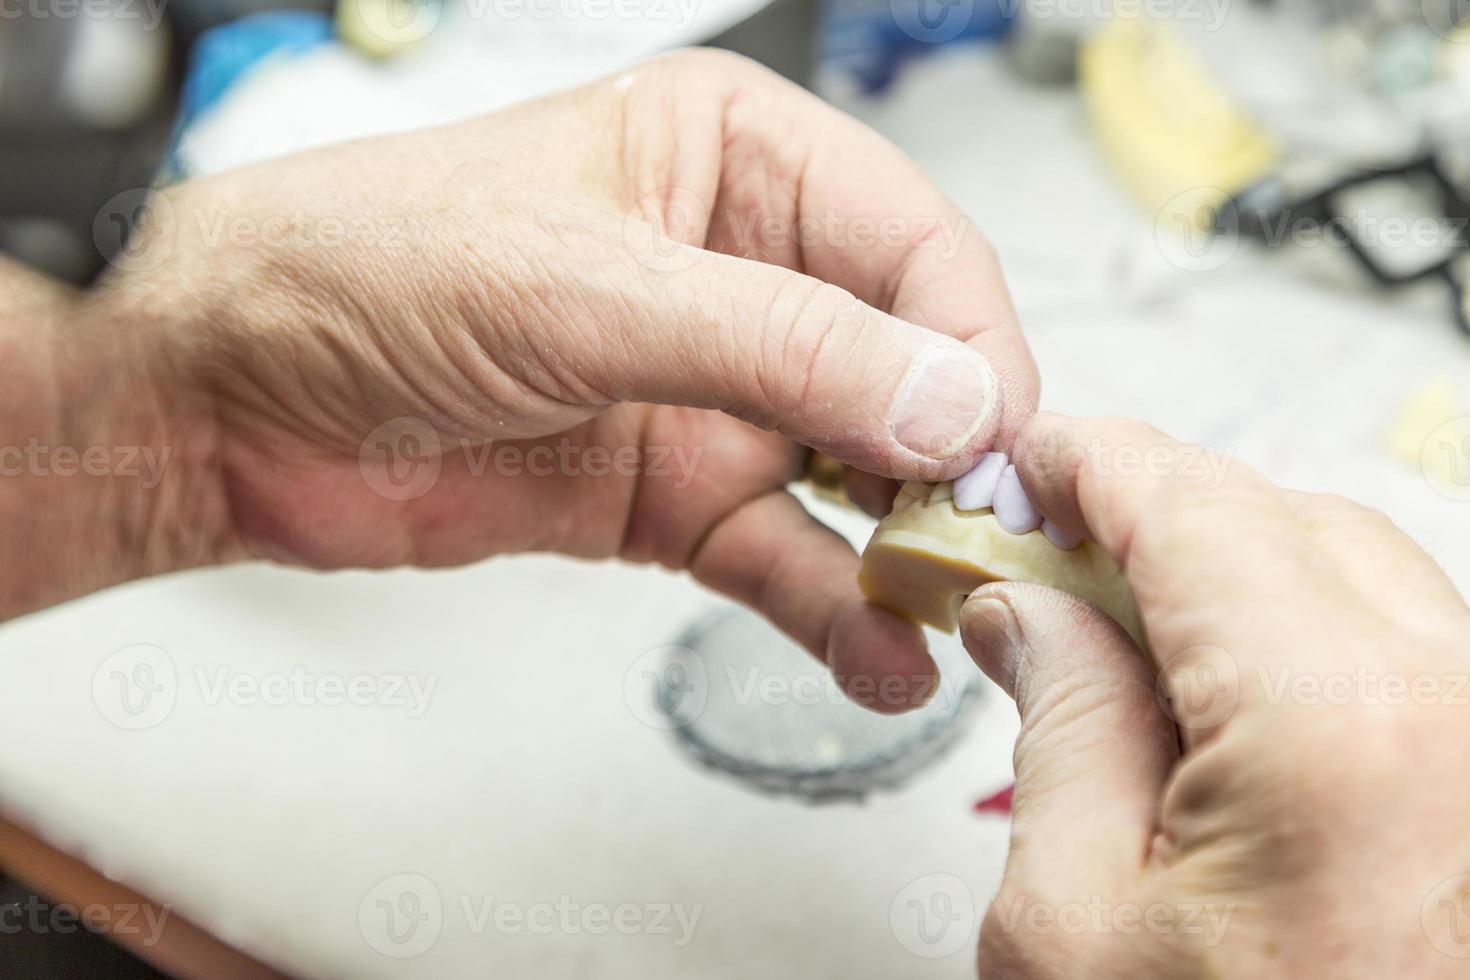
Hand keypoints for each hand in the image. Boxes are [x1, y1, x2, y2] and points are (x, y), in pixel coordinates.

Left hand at [20, 50, 1036, 707]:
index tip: (995, 434)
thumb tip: (946, 394)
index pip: (909, 242)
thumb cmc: (365, 268)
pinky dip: (829, 607)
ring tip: (944, 609)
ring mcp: (708, 393)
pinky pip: (780, 553)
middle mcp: (737, 273)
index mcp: (729, 160)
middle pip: (902, 362)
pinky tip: (874, 656)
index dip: (969, 338)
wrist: (231, 398)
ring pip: (852, 472)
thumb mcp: (590, 285)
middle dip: (952, 449)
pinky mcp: (670, 494)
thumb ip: (780, 345)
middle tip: (986, 533)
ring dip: (903, 543)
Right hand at [959, 413, 1469, 976]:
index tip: (1032, 459)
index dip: (1094, 463)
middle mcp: (1462, 720)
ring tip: (1119, 643)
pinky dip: (1298, 645)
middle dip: (1153, 518)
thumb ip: (1058, 724)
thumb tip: (1027, 610)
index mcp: (1340, 728)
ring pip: (1356, 580)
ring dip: (1229, 580)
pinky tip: (1215, 701)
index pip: (1195, 506)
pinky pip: (1406, 659)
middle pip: (1283, 523)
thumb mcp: (1072, 923)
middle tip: (1043, 559)